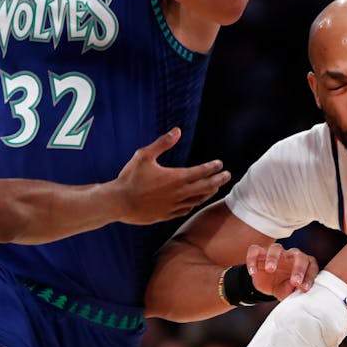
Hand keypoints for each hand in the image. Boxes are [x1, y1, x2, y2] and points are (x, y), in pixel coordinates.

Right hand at [112, 128, 228, 224]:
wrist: (118, 203)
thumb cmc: (129, 177)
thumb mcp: (144, 155)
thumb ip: (162, 143)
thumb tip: (177, 131)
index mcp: (175, 177)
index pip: (200, 172)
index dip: (212, 167)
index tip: (220, 164)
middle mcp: (178, 193)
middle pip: (205, 187)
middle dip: (218, 180)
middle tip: (227, 175)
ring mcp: (173, 206)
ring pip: (197, 200)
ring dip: (208, 193)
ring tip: (215, 188)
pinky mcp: (166, 215)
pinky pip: (185, 210)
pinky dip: (193, 204)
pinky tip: (194, 201)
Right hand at [246, 241, 318, 297]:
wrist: (266, 283)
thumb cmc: (281, 286)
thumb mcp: (285, 292)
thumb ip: (289, 291)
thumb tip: (293, 290)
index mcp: (303, 264)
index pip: (311, 266)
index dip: (309, 276)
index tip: (304, 288)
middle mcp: (291, 256)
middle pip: (298, 255)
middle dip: (298, 268)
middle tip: (295, 282)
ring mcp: (275, 253)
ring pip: (276, 248)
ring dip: (273, 258)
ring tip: (270, 270)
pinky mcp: (259, 253)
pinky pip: (255, 250)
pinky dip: (253, 259)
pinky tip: (253, 272)